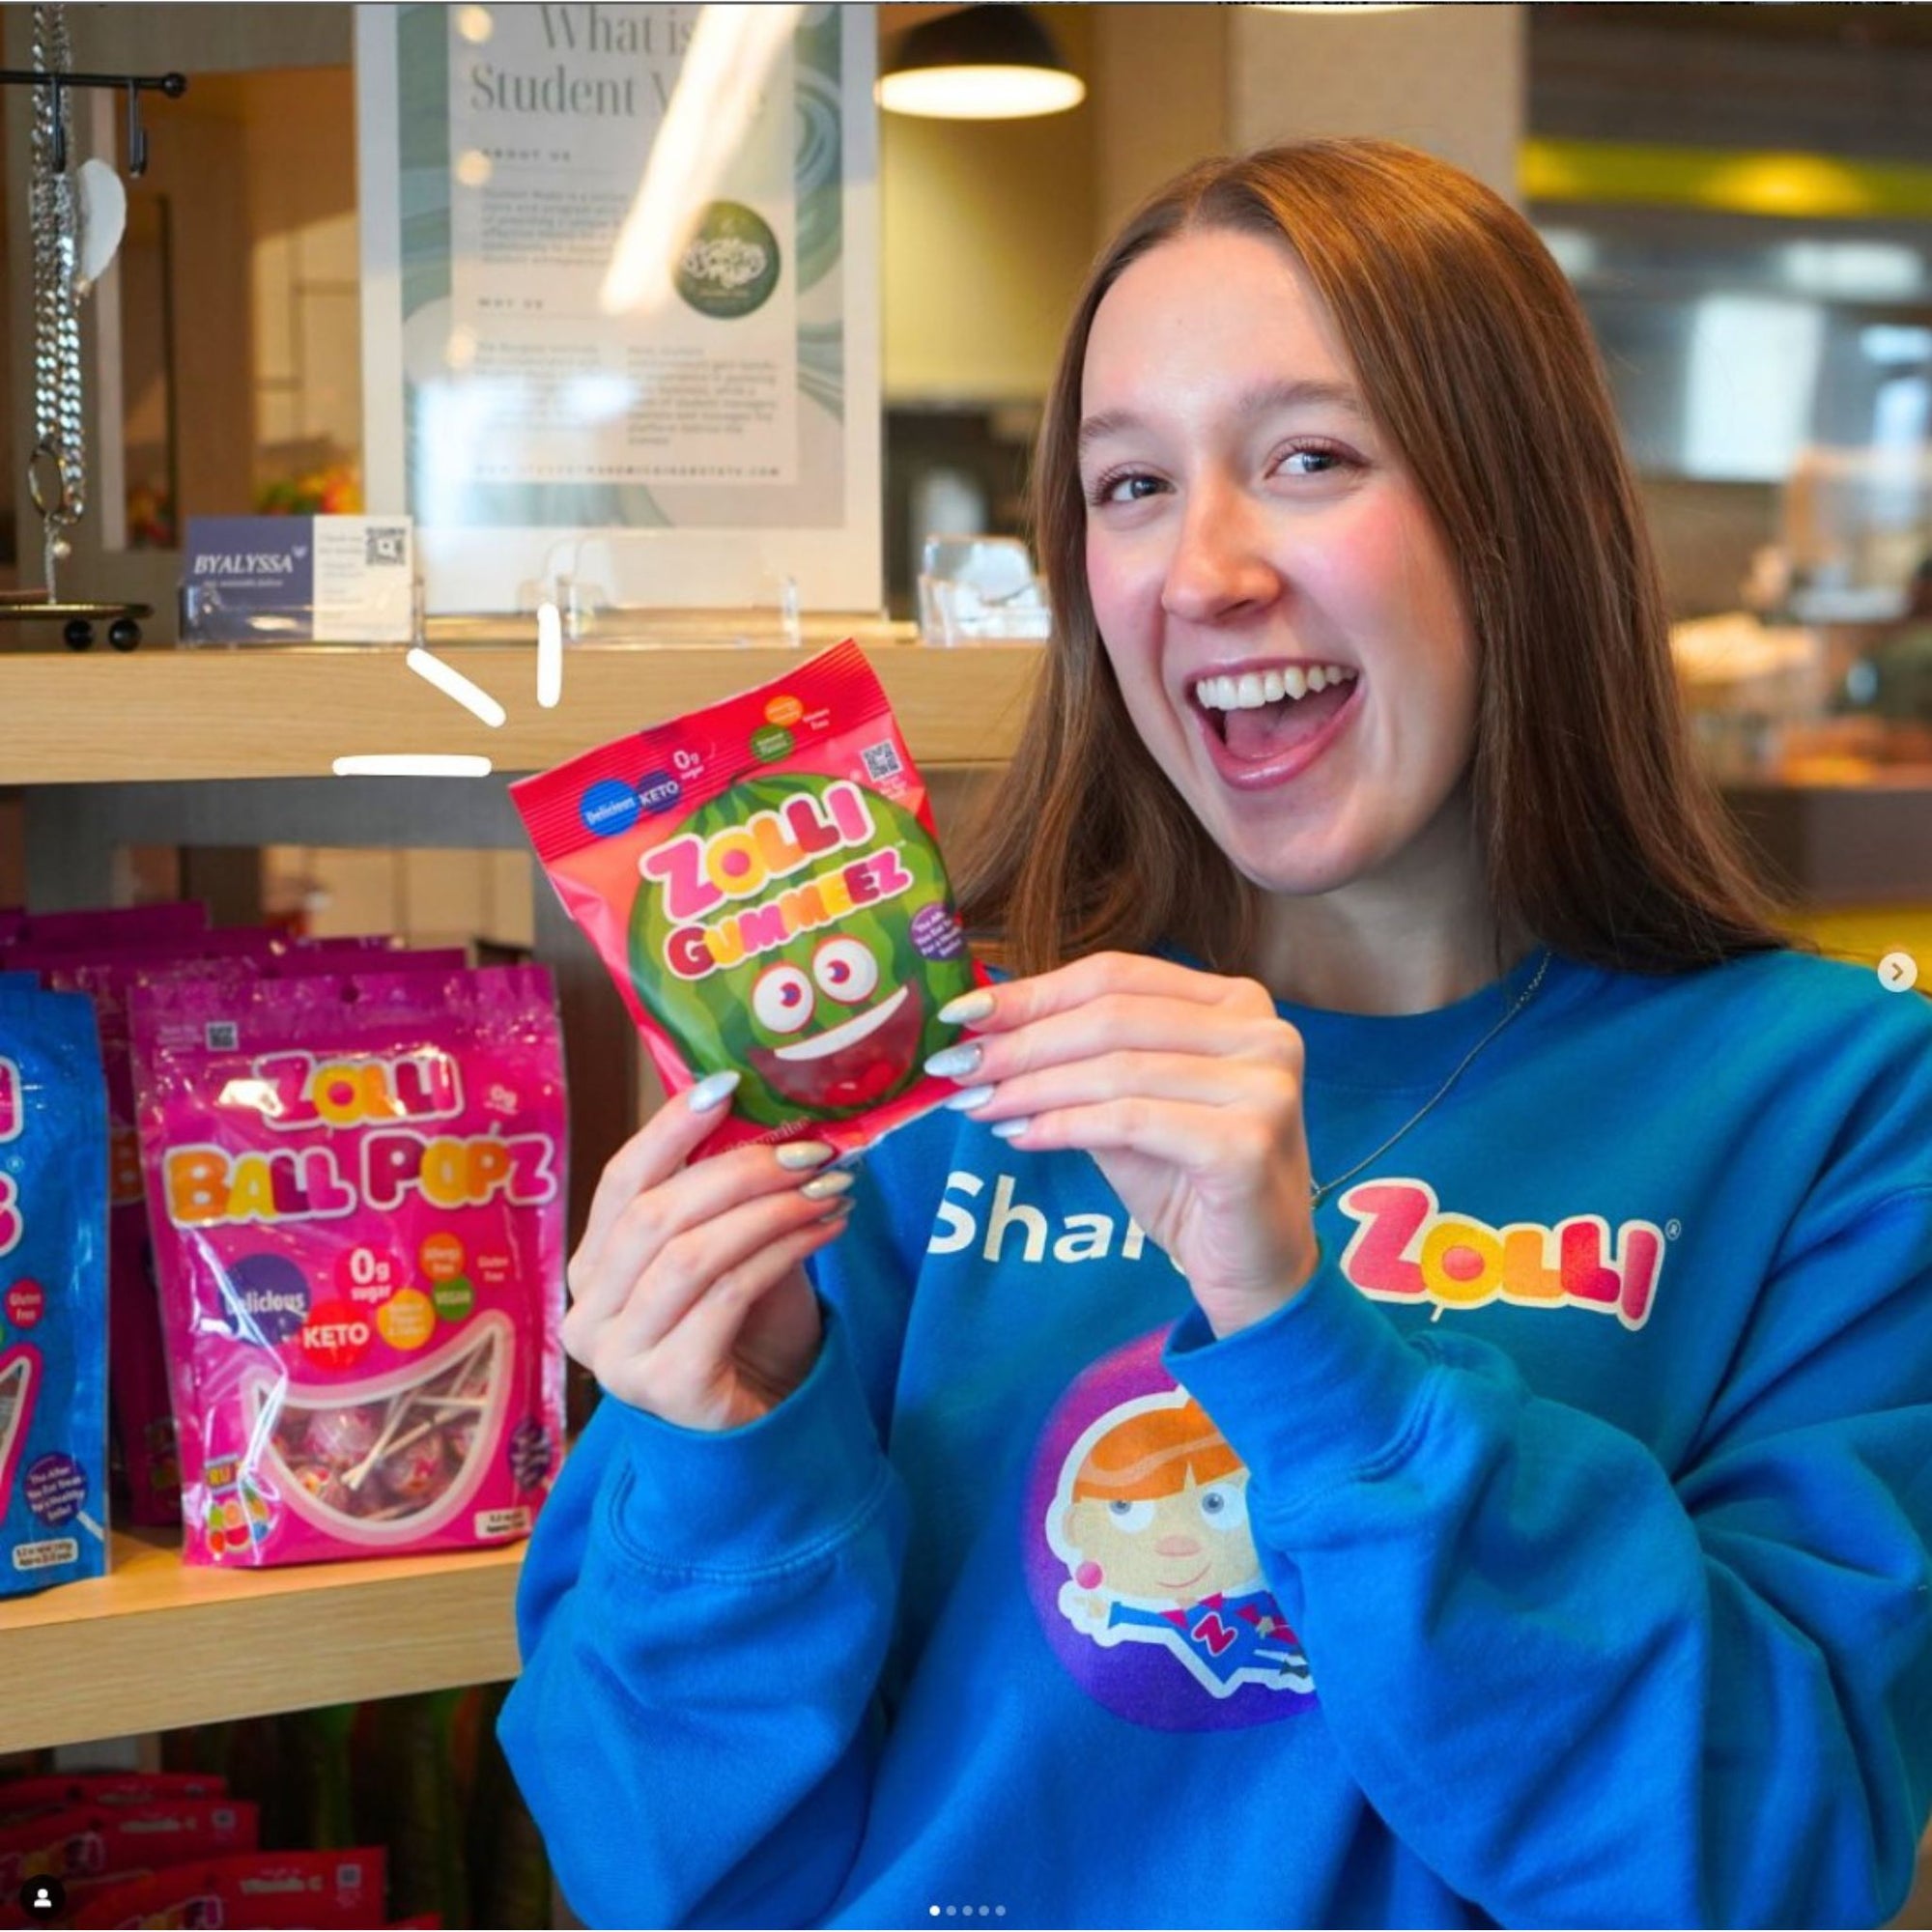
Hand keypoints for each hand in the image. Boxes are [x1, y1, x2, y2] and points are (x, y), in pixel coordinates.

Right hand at [563, 1076, 853, 1430]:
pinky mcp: (666, 1387)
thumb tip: (764, 1111)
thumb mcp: (731, 1248)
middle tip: (811, 1149)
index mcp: (592, 1268)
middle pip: (657, 1215)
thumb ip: (726, 1195)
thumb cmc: (746, 1328)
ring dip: (771, 1210)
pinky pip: (726, 1298)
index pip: (621, 1181)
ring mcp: (619, 1357)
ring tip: (831, 1186)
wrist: (764, 1428)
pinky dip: (783, 1253)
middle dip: (740, 1171)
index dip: (670, 1129)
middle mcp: (588, 1313)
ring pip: (692, 1255)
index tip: (726, 1086)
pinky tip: (826, 1230)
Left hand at [935, 953, 1318, 1338]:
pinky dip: (1065, 1127)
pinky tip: (1020, 1138)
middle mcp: (1263, 1031)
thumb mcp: (1126, 1106)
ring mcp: (1263, 1084)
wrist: (1253, 1271)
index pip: (1117, 976)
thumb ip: (1076, 1062)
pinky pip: (1130, 1121)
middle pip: (1113, 1017)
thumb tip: (982, 1031)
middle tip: (958, 1065)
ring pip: (1117, 1069)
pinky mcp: (1247, 1141)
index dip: (1033, 991)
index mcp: (1235, 1002)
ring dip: (1033, 1087)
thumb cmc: (1186, 1182)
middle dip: (1022, 1041)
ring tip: (976, 1105)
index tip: (963, 1014)